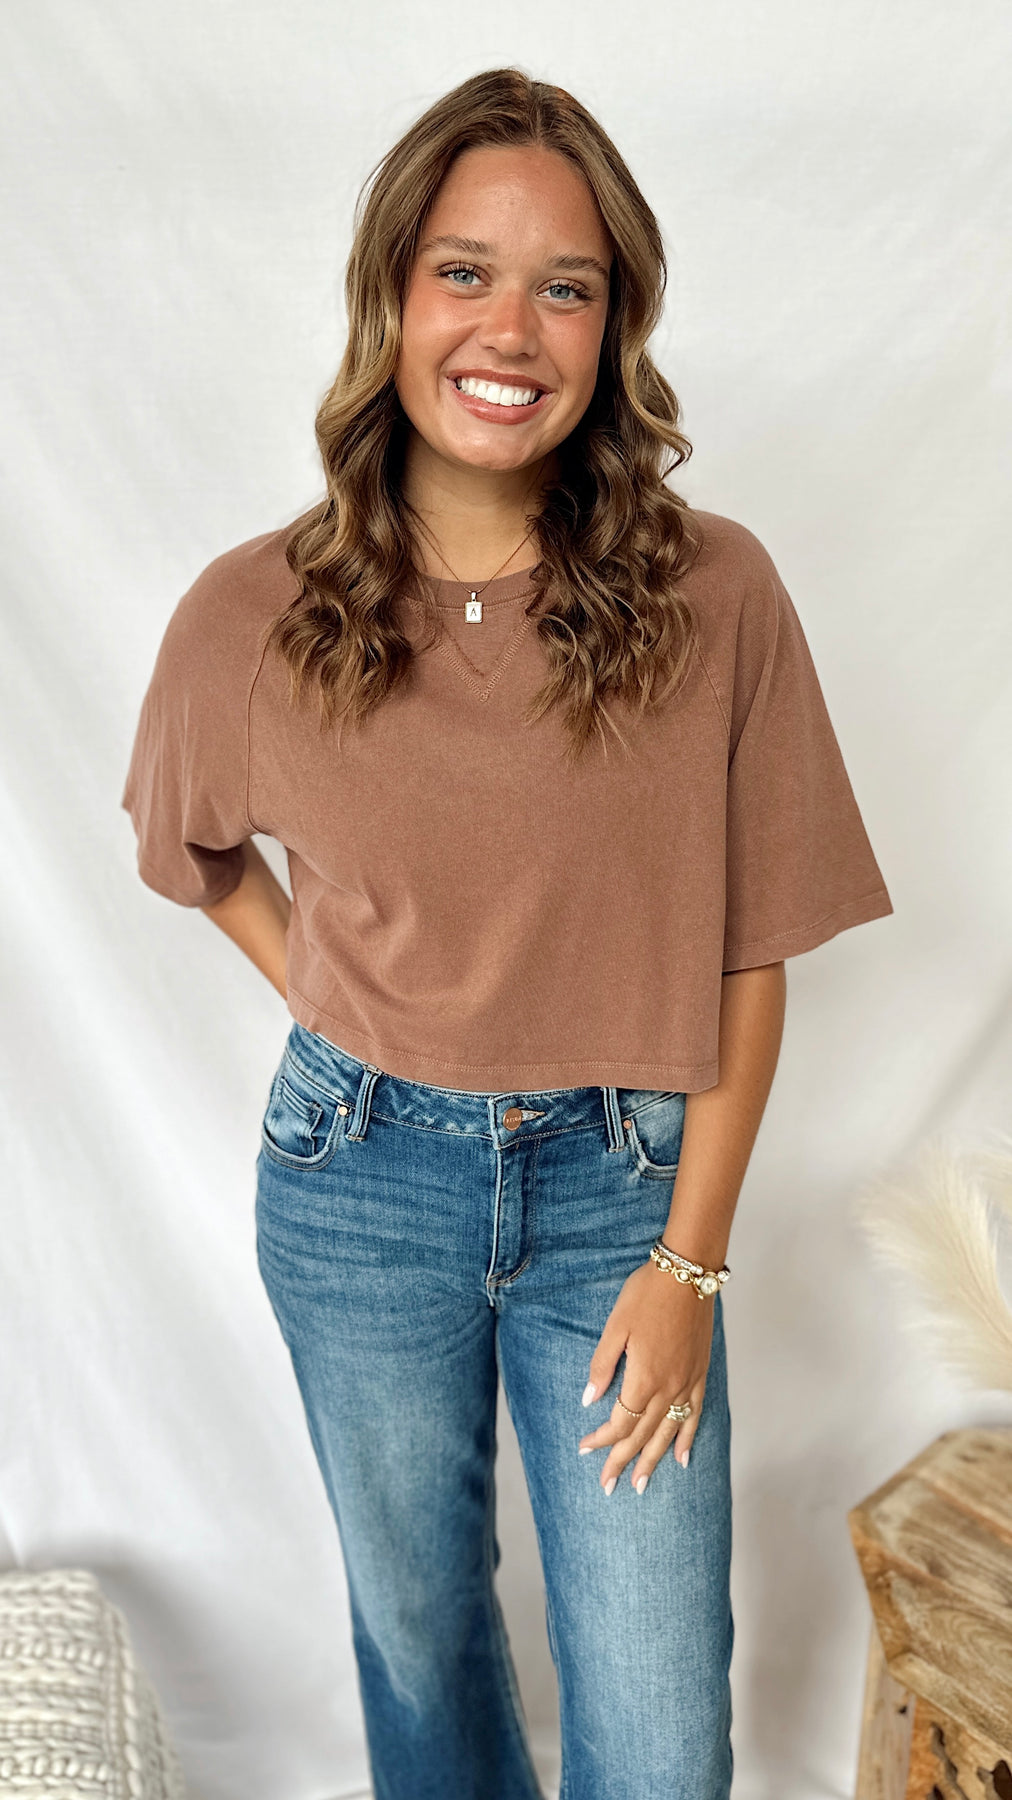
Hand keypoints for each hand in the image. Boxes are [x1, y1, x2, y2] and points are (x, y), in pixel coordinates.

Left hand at [578, 1260, 713, 1491]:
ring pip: (668, 1433)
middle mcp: (668, 1388)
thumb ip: (602, 1366)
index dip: (601, 1440)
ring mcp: (687, 1383)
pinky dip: (687, 1438)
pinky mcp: (700, 1374)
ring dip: (653, 1461)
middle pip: (642, 1435)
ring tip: (642, 1485)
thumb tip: (589, 1400)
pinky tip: (681, 1458)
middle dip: (623, 1462)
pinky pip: (694, 1415)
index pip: (620, 1422)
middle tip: (608, 1486)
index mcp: (644, 1377)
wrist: (688, 1272)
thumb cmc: (646, 1294)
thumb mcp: (616, 1326)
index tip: (584, 1448)